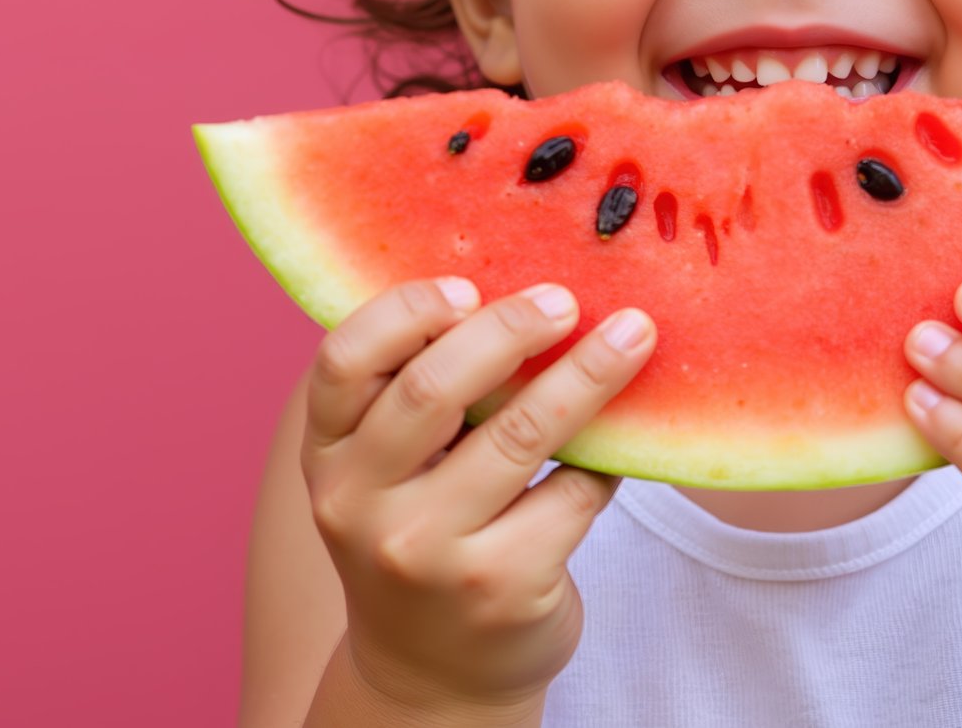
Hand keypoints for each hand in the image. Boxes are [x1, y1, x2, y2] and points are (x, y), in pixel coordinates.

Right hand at [301, 277, 655, 716]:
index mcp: (327, 458)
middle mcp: (361, 505)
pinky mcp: (499, 586)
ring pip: (521, 433)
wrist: (435, 676)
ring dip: (588, 373)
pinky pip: (570, 492)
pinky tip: (622, 444)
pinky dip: (603, 460)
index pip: (343, 361)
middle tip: (566, 299)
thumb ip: (418, 394)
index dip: (406, 310)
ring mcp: (428, 552)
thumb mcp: (388, 474)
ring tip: (634, 334)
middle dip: (510, 327)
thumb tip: (520, 291)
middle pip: (434, 386)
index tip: (468, 285)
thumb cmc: (423, 539)